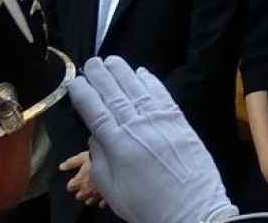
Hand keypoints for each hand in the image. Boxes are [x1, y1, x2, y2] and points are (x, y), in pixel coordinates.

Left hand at [59, 151, 105, 208]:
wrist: (113, 164)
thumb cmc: (97, 159)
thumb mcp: (83, 157)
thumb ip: (71, 163)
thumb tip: (61, 167)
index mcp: (79, 181)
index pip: (71, 187)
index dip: (72, 183)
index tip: (75, 180)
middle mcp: (87, 190)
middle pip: (79, 196)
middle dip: (80, 192)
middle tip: (84, 186)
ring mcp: (97, 194)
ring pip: (90, 201)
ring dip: (89, 198)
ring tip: (91, 194)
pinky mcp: (107, 196)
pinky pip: (103, 202)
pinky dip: (101, 201)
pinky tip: (102, 198)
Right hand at [67, 57, 236, 222]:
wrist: (192, 209)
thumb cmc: (148, 205)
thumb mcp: (111, 190)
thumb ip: (99, 160)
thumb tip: (95, 135)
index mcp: (117, 145)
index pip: (95, 111)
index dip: (83, 94)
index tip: (75, 82)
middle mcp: (137, 127)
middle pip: (114, 95)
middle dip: (101, 76)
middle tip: (91, 62)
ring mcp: (160, 121)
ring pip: (136, 89)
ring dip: (122, 72)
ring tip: (111, 60)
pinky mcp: (179, 120)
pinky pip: (161, 94)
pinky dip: (150, 81)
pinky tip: (141, 72)